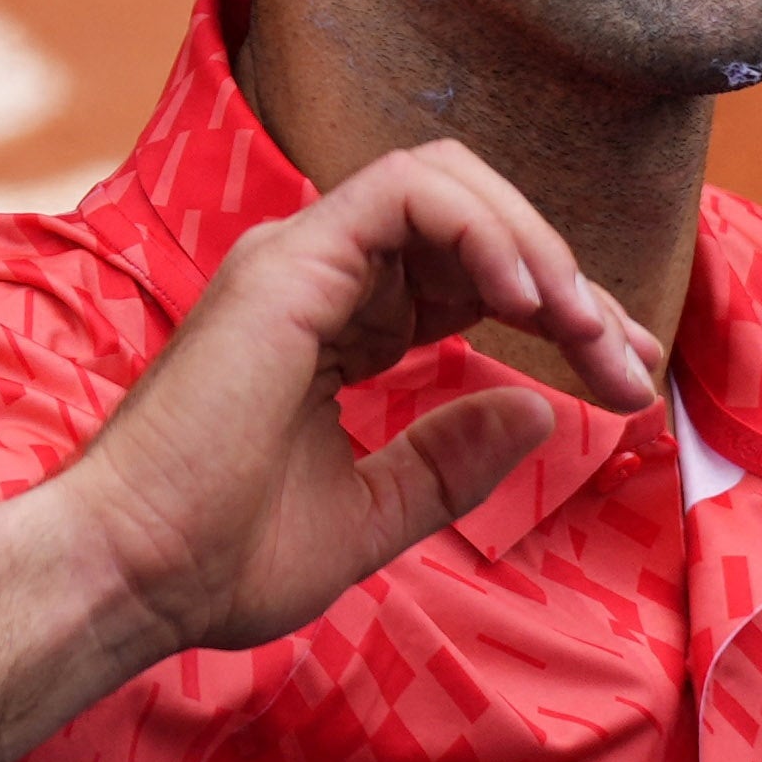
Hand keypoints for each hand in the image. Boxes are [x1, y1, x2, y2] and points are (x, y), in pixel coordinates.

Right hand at [55, 140, 660, 656]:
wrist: (132, 578)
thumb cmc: (220, 560)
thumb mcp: (372, 514)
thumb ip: (450, 460)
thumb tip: (539, 410)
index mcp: (335, 324)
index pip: (470, 279)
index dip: (564, 315)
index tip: (626, 379)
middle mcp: (320, 276)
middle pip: (475, 222)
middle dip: (571, 281)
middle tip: (629, 359)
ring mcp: (301, 259)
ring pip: (450, 182)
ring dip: (537, 247)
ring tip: (584, 326)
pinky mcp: (292, 261)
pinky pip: (410, 191)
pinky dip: (485, 229)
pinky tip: (529, 301)